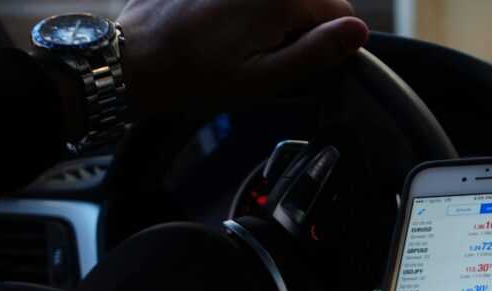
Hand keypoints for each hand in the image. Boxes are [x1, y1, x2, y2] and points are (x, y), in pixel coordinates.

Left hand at [116, 0, 368, 116]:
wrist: (133, 61)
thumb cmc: (193, 77)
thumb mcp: (262, 79)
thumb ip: (316, 53)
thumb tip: (358, 33)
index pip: (341, 11)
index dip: (329, 43)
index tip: (300, 62)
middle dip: (300, 26)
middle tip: (265, 56)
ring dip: (274, 16)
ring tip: (240, 42)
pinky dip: (247, 9)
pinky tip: (224, 29)